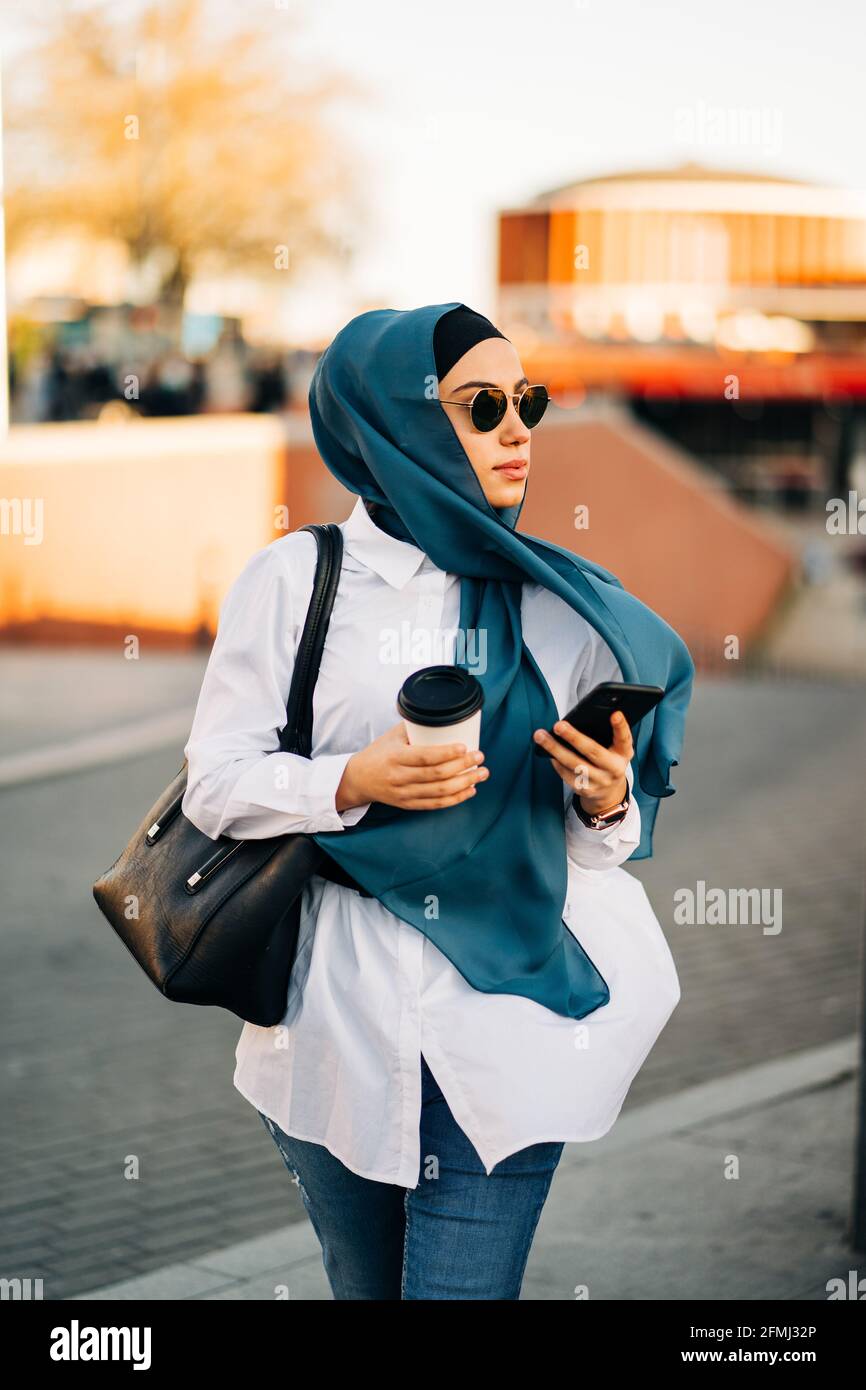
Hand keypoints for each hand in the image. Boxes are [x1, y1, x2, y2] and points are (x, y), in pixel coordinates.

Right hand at [336, 721, 488, 811]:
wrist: (358, 779)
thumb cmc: (378, 753)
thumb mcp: (392, 736)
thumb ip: (414, 727)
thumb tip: (441, 715)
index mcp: (395, 757)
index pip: (425, 757)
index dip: (447, 753)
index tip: (465, 747)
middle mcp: (399, 777)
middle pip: (436, 775)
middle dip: (463, 766)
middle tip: (480, 757)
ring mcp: (404, 794)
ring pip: (439, 792)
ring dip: (465, 783)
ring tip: (481, 774)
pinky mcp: (408, 805)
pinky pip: (436, 804)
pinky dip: (455, 799)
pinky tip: (470, 790)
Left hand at [532, 711, 632, 814]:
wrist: (609, 792)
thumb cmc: (609, 761)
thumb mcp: (616, 749)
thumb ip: (607, 736)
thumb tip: (580, 720)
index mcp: (623, 754)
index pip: (624, 739)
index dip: (620, 727)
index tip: (615, 714)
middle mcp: (614, 769)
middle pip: (592, 751)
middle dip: (574, 737)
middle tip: (558, 725)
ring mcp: (599, 781)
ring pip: (574, 764)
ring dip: (555, 749)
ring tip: (540, 736)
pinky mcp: (585, 790)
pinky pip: (566, 774)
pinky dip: (556, 761)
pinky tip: (548, 751)